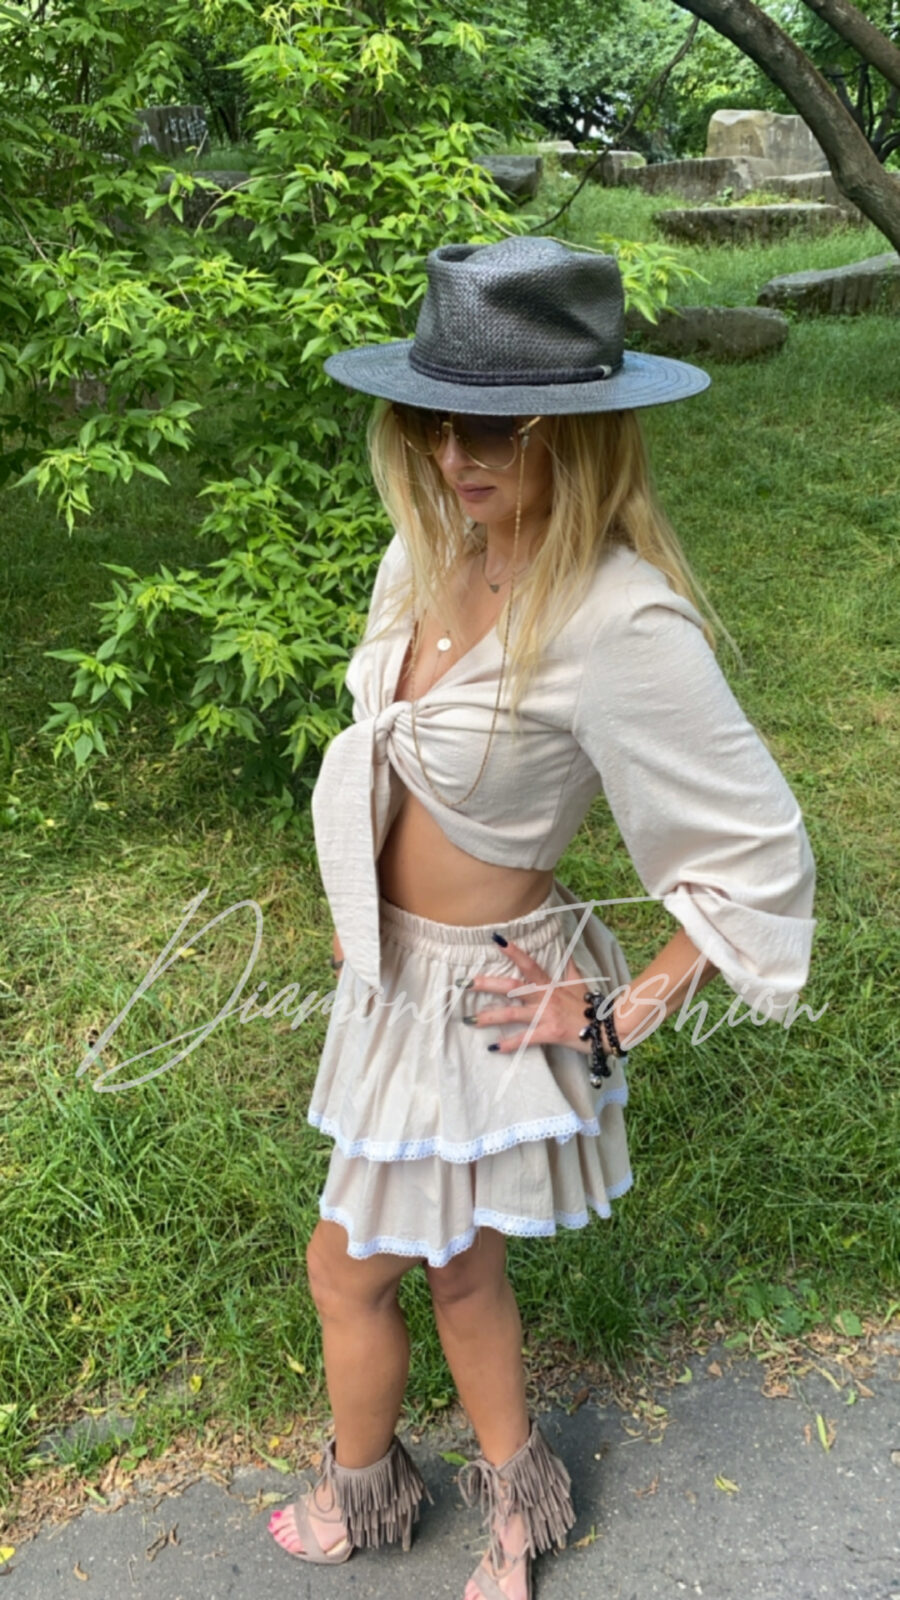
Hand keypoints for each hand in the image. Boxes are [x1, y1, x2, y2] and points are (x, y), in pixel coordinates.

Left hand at [466, 938, 593, 1055]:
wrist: (606, 1028)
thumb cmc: (589, 1006)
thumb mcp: (579, 982)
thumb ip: (568, 966)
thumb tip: (566, 947)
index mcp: (549, 984)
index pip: (529, 963)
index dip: (513, 951)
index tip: (495, 939)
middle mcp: (544, 997)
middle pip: (511, 988)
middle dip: (487, 984)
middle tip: (464, 983)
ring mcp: (545, 1015)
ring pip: (512, 1014)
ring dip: (489, 1016)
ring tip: (469, 1019)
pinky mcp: (549, 1033)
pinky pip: (525, 1039)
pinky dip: (509, 1044)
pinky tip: (493, 1048)